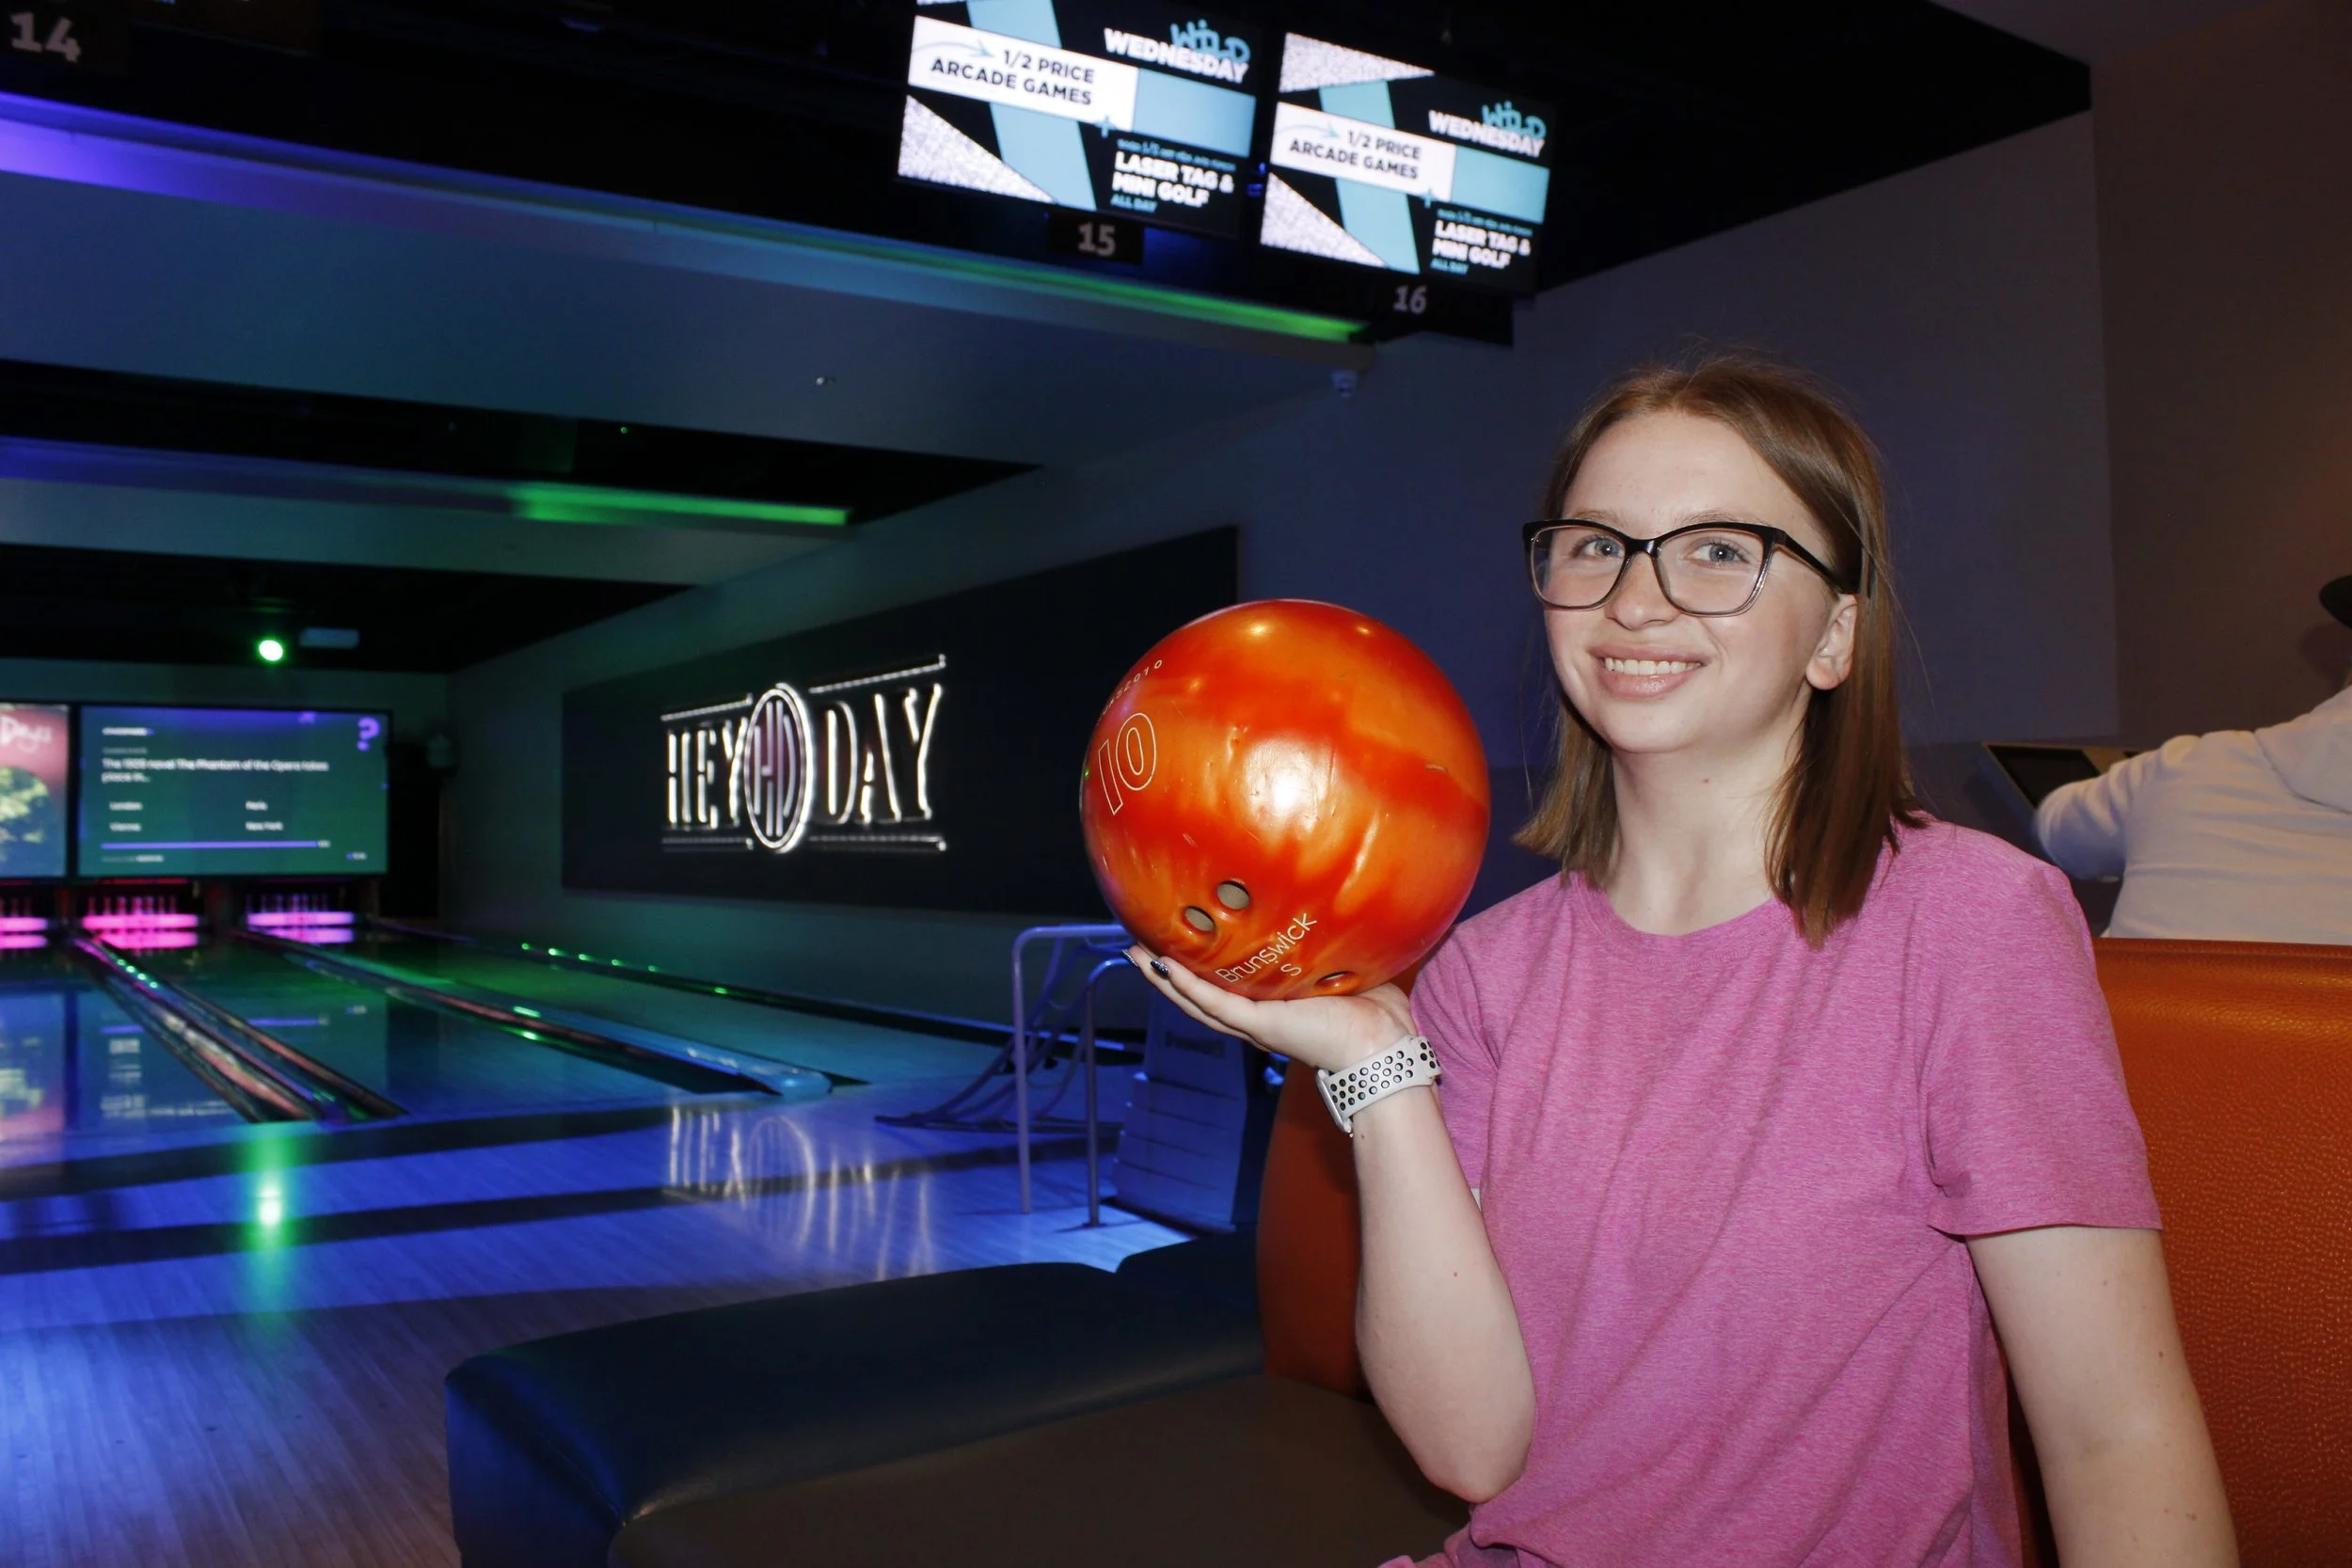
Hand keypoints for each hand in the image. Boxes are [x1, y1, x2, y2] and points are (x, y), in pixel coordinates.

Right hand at [1126, 946, 1413, 1073]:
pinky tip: (1165, 968)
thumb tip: (1341, 904)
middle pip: (1199, 994)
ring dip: (1164, 979)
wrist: (1383, 1046)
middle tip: (1139, 944)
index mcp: (1275, 1005)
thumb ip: (1332, 943)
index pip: (1228, 984)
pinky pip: (1214, 1004)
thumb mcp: (1345, 966)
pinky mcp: (1260, 1026)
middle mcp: (1258, 1017)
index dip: (1200, 965)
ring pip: (1196, 1001)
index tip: (1180, 937)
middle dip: (1168, 970)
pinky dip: (1187, 987)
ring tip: (1135, 954)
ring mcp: (1256, 1023)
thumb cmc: (1376, 1014)